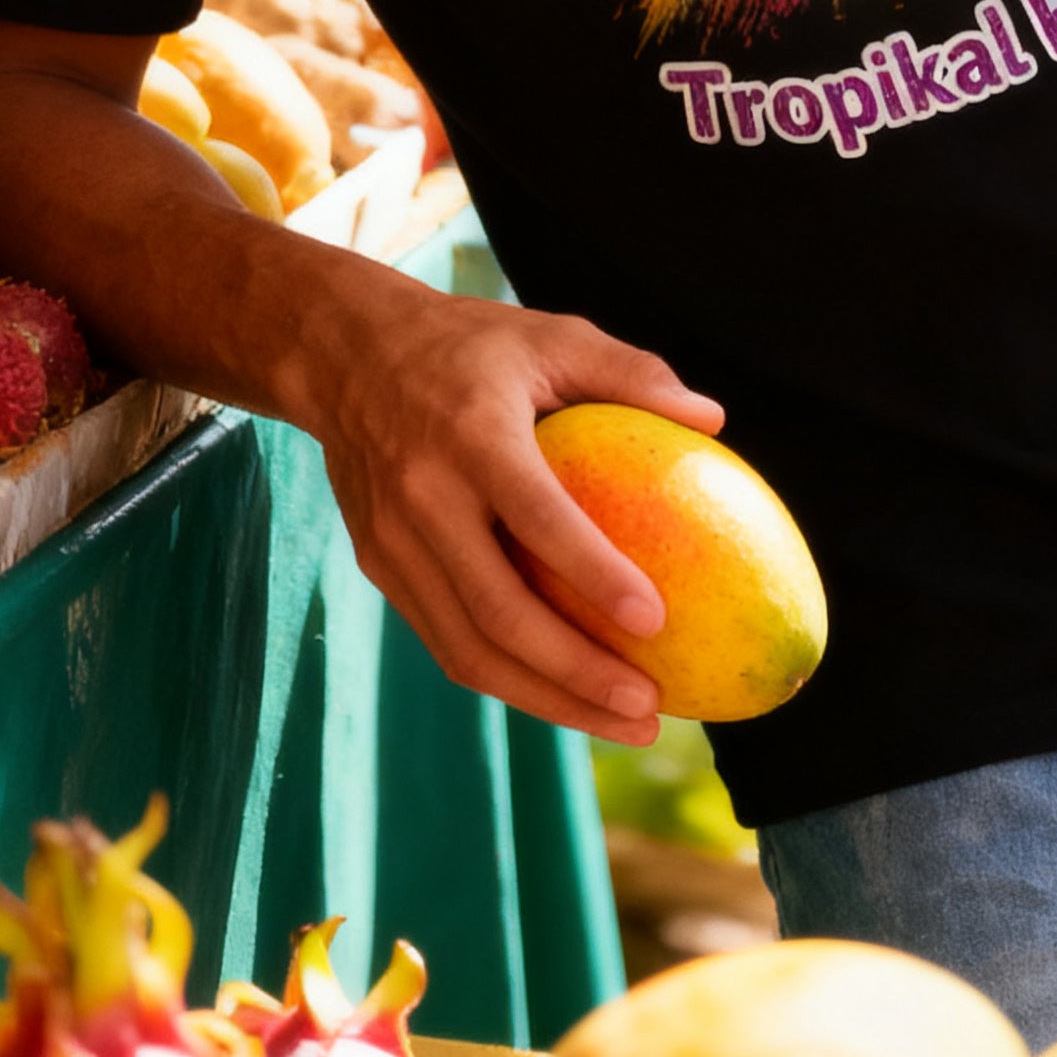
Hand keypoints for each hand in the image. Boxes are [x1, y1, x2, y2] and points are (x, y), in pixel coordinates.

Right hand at [291, 275, 723, 747]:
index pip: (535, 516)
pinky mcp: (378, 568)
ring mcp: (392, 540)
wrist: (342, 352)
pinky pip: (445, 642)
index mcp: (470, 433)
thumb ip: (631, 372)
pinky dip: (507, 679)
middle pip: (497, 610)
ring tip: (624, 723)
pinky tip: (568, 696)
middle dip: (575, 672)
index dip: (592, 572)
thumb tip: (714, 420)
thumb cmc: (469, 343)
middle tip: (651, 706)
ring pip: (467, 647)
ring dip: (547, 699)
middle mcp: (423, 495)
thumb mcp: (550, 333)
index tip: (656, 620)